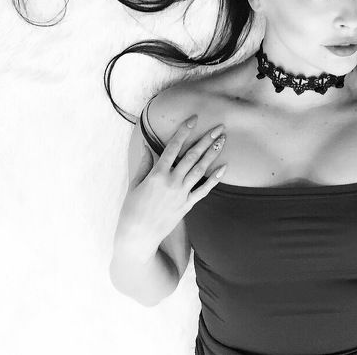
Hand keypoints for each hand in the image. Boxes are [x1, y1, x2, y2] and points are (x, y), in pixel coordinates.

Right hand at [117, 116, 226, 245]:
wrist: (138, 237)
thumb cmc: (132, 209)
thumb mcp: (135, 184)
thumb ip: (144, 164)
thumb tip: (146, 145)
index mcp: (157, 174)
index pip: (173, 147)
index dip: (184, 131)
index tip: (193, 119)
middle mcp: (171, 182)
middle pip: (192, 156)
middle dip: (206, 140)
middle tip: (219, 127)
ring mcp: (181, 194)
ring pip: (200, 170)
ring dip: (212, 154)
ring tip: (222, 141)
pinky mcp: (187, 205)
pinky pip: (204, 190)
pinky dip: (214, 179)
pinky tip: (224, 168)